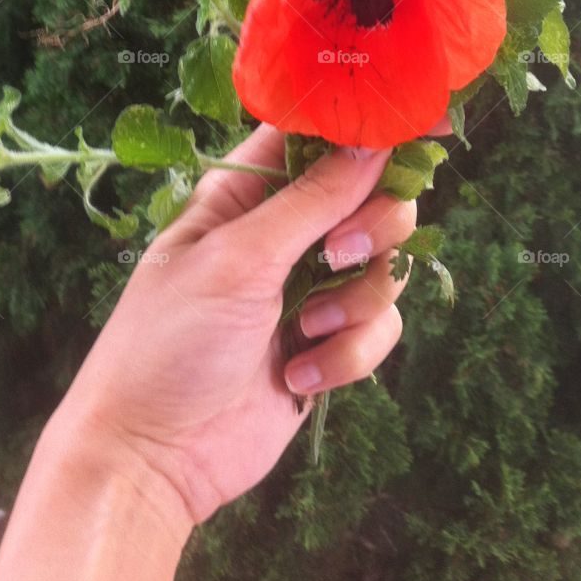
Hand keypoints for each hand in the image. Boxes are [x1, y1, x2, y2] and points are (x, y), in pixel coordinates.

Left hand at [58, 125, 416, 526]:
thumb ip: (312, 200)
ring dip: (354, 302)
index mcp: (248, 192)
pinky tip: (298, 375)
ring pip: (385, 265)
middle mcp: (284, 232)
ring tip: (304, 332)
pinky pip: (378, 328)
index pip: (318, 134)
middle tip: (338, 254)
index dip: (369, 125)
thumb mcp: (238, 258)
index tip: (425, 123)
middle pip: (372, 194)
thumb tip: (375, 142)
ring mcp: (309, 289)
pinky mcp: (328, 343)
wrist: (154, 457)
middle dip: (372, 225)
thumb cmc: (170, 340)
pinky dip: (348, 354)